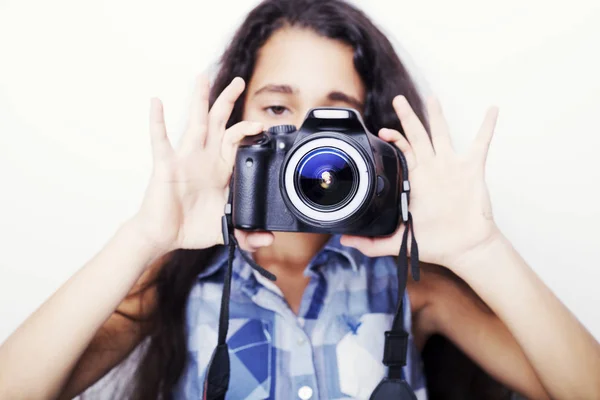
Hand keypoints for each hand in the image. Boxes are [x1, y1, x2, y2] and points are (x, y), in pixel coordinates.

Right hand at [130, 75, 264, 252]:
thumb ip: (246, 233)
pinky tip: (157, 102)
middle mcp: (204, 159)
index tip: (262, 124)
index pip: (237, 141)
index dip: (249, 130)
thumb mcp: (225, 229)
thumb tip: (267, 240)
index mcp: (220, 170)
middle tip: (238, 80)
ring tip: (202, 78)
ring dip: (198, 100)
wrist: (165, 236)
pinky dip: (157, 121)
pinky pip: (161, 140)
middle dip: (227, 101)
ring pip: (195, 124)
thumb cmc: (191, 228)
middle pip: (219, 122)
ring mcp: (185, 159)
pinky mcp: (166, 166)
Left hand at [341, 95, 500, 270]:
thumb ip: (370, 243)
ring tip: (432, 98)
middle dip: (408, 117)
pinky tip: (491, 110)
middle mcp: (432, 168)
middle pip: (418, 135)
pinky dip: (487, 126)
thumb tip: (345, 241)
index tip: (381, 132)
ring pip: (442, 134)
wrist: (465, 248)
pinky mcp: (472, 169)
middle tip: (398, 99)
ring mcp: (452, 167)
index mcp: (416, 179)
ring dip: (437, 115)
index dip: (393, 138)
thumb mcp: (398, 240)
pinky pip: (481, 143)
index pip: (402, 151)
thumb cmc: (436, 243)